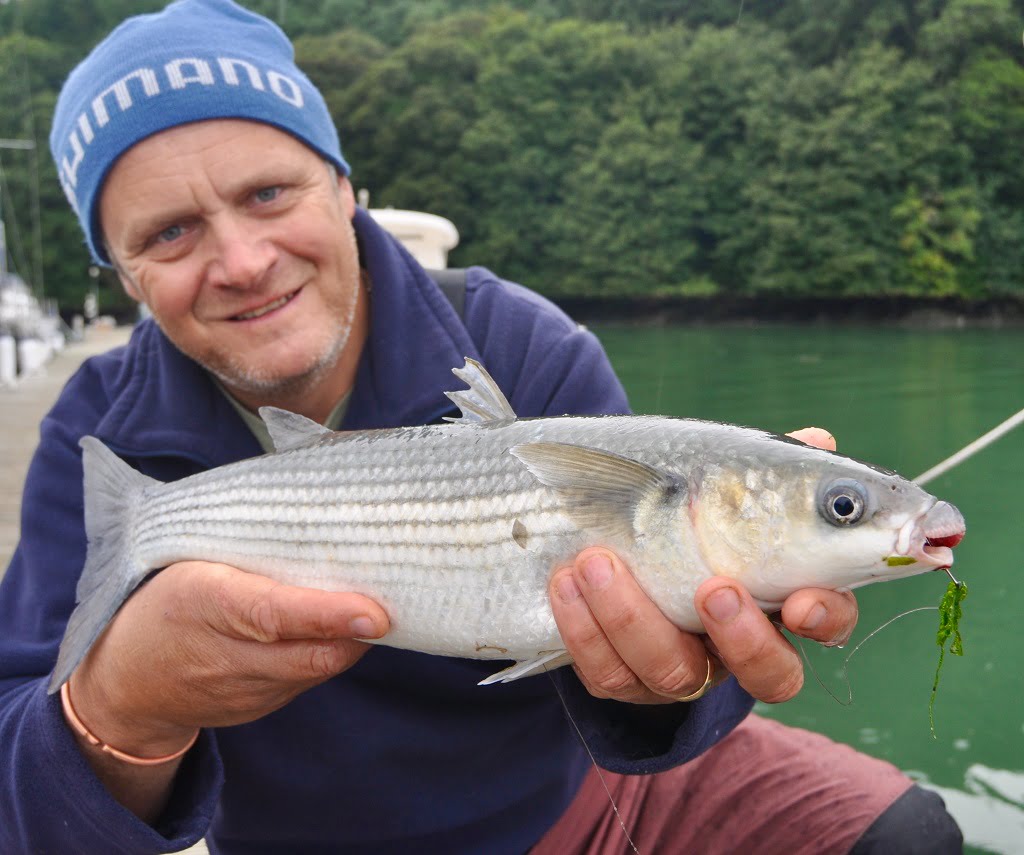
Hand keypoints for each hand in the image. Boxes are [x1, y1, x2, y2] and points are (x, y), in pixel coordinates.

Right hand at [70, 561, 389, 755]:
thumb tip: (325, 522)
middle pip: (311, 655)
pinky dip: (329, 654)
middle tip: (394, 599)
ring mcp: (244, 692)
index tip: (374, 612)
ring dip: (349, 643)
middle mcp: (226, 656)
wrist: (125, 681)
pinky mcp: (258, 709)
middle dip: (358, 632)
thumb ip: (253, 548)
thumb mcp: (193, 559)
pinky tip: (340, 629)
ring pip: (317, 670)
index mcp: (205, 601)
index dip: (327, 615)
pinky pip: (308, 681)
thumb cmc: (168, 599)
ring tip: (374, 604)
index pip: (274, 615)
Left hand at [547, 426, 856, 704]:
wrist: (599, 533)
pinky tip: (565, 581)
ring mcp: (680, 666)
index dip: (825, 617)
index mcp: (776, 591)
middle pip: (769, 675)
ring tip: (594, 560)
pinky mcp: (623, 677)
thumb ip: (764, 468)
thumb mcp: (716, 481)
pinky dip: (583, 627)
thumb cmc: (677, 507)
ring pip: (672, 671)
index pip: (825, 618)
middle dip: (743, 637)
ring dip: (631, 616)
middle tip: (712, 588)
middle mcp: (737, 643)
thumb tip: (819, 440)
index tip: (802, 602)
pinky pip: (607, 673)